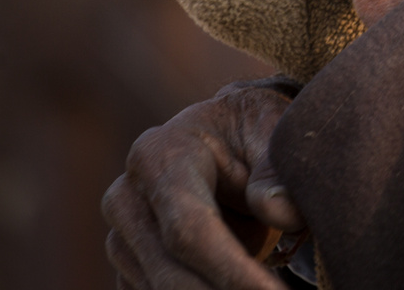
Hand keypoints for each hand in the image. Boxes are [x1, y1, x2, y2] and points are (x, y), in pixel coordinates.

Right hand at [102, 82, 302, 289]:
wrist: (222, 137)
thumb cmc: (250, 131)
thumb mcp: (272, 129)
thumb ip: (277, 170)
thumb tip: (281, 213)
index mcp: (159, 156)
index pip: (190, 228)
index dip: (233, 271)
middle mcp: (128, 200)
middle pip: (170, 275)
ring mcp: (122, 239)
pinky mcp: (130, 269)